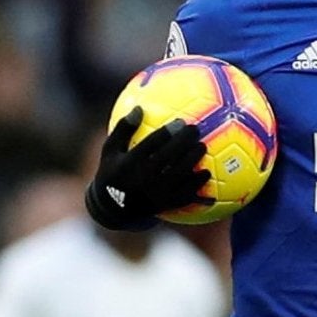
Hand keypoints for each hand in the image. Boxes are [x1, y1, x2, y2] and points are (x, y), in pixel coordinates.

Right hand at [86, 107, 210, 227]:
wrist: (113, 209)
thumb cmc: (112, 172)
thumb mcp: (110, 149)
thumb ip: (124, 129)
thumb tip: (139, 108)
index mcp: (131, 163)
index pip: (153, 144)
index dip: (169, 131)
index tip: (181, 122)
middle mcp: (145, 178)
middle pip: (170, 156)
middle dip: (185, 141)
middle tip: (195, 130)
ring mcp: (156, 193)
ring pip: (180, 174)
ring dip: (193, 159)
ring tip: (202, 147)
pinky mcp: (165, 205)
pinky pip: (185, 194)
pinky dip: (197, 184)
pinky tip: (206, 173)